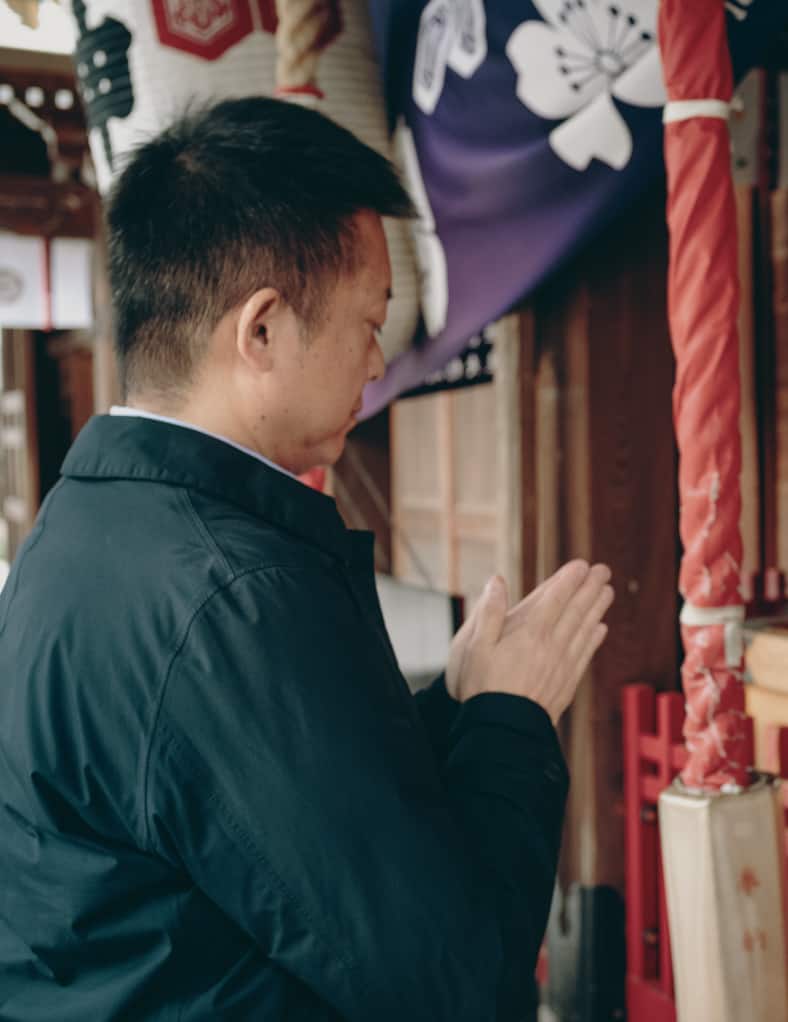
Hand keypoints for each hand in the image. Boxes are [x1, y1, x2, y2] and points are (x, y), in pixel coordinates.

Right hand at [446, 561, 612, 724]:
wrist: (502, 729)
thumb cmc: (482, 686)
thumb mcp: (475, 646)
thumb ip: (489, 612)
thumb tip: (497, 581)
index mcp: (529, 633)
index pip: (554, 599)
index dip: (568, 580)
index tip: (581, 565)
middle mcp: (551, 646)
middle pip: (575, 611)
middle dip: (590, 588)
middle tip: (603, 570)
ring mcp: (562, 665)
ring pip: (585, 630)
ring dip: (597, 608)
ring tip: (607, 591)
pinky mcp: (566, 683)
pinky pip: (585, 654)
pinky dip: (594, 639)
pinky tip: (600, 629)